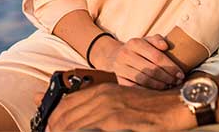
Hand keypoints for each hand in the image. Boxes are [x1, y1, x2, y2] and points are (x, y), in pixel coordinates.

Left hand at [47, 82, 193, 130]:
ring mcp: (108, 109)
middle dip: (55, 127)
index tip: (46, 127)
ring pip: (75, 124)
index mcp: (100, 90)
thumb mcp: (119, 100)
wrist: (172, 106)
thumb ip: (99, 105)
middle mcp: (101, 97)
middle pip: (67, 115)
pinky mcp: (117, 120)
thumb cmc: (147, 106)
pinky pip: (90, 130)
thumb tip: (81, 118)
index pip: (67, 103)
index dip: (53, 116)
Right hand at [92, 34, 183, 87]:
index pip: (156, 56)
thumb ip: (157, 39)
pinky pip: (136, 88)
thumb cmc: (137, 49)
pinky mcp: (119, 79)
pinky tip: (157, 91)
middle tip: (177, 82)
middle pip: (151, 69)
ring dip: (159, 85)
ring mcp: (120, 68)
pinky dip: (148, 91)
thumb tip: (165, 46)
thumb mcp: (146, 40)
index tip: (180, 74)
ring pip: (144, 80)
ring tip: (169, 86)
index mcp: (134, 43)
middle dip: (167, 77)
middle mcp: (126, 54)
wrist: (116, 55)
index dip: (171, 67)